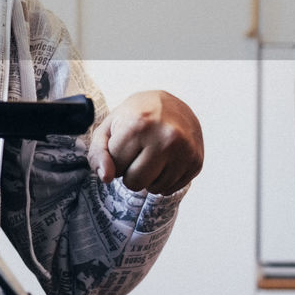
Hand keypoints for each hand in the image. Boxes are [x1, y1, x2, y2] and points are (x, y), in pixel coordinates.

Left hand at [86, 90, 202, 194]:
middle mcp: (166, 138)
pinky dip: (163, 179)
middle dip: (129, 172)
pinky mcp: (196, 162)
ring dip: (147, 177)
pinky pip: (170, 189)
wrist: (170, 105)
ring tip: (150, 154)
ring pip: (154, 189)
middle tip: (136, 152)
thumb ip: (98, 153)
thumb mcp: (108, 128)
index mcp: (139, 125)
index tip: (123, 143)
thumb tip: (106, 177)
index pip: (116, 168)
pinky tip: (164, 160)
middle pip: (135, 183)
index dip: (116, 159)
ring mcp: (185, 151)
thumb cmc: (134, 117)